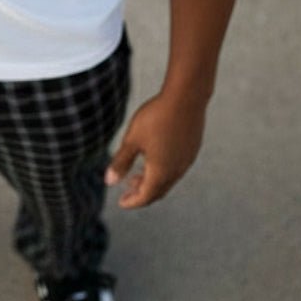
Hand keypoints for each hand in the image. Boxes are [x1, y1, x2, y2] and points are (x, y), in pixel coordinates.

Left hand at [105, 91, 206, 209]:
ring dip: (152, 181)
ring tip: (137, 174)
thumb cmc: (156, 117)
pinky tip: (155, 158)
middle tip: (127, 190)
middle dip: (142, 193)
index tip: (121, 202)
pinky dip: (163, 171)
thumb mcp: (132, 139)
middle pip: (158, 191)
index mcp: (161, 172)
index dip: (132, 201)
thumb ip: (121, 162)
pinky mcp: (192, 149)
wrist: (186, 97)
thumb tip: (109, 182)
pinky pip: (176, 168)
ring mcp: (186, 160)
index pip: (145, 197)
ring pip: (168, 180)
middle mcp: (176, 171)